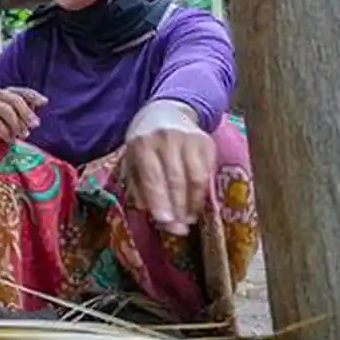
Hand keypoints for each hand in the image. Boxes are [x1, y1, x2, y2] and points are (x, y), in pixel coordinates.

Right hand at [0, 87, 47, 155]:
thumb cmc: (6, 124)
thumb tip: (44, 101)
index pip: (23, 91)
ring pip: (6, 111)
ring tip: (23, 135)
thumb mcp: (20, 117)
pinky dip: (6, 132)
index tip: (44, 103)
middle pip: (15, 100)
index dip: (34, 96)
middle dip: (27, 113)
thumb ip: (29, 109)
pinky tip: (11, 139)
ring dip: (17, 124)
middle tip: (35, 125)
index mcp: (9, 92)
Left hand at [124, 101, 214, 235]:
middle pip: (175, 179)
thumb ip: (137, 183)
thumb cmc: (145, 141)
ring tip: (187, 220)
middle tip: (178, 229)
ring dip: (192, 204)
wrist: (167, 110)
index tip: (163, 221)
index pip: (152, 176)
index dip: (159, 200)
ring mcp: (189, 139)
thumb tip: (146, 209)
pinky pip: (207, 173)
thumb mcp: (132, 157)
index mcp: (142, 143)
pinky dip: (202, 193)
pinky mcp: (206, 142)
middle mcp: (166, 139)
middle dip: (177, 208)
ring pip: (195, 178)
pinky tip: (196, 205)